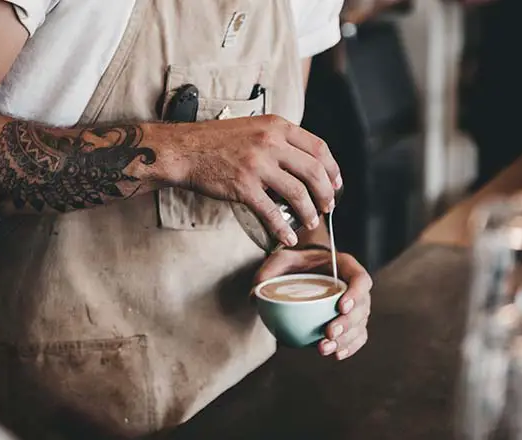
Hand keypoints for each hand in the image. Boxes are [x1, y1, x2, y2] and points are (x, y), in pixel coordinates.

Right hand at [164, 115, 341, 246]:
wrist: (184, 150)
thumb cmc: (217, 141)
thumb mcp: (254, 128)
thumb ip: (279, 140)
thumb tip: (304, 163)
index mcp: (277, 126)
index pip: (319, 148)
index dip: (333, 169)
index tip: (336, 184)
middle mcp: (270, 142)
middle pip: (314, 172)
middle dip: (326, 194)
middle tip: (327, 207)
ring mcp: (257, 164)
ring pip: (298, 193)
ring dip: (309, 212)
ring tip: (311, 222)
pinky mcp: (243, 186)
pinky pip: (271, 212)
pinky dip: (283, 228)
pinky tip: (288, 237)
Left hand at [255, 248, 371, 359]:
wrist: (304, 269)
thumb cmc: (296, 262)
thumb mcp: (281, 260)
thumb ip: (268, 272)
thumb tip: (255, 297)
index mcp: (345, 266)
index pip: (361, 279)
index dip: (356, 294)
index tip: (341, 306)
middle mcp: (354, 287)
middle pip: (363, 307)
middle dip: (348, 323)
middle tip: (329, 333)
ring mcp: (355, 306)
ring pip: (360, 325)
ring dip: (346, 339)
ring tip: (324, 348)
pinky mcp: (350, 322)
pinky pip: (357, 336)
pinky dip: (349, 347)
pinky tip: (336, 354)